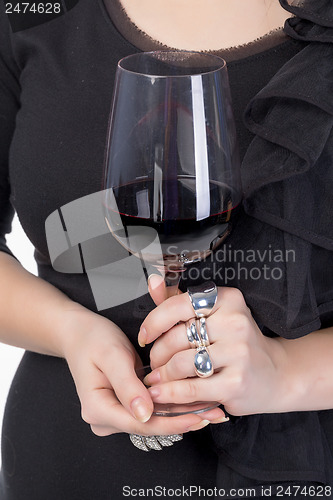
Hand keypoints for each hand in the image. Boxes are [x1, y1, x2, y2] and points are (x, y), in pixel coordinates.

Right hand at [60, 305, 225, 436]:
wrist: (79, 333)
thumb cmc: (92, 339)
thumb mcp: (111, 356)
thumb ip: (127, 386)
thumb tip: (145, 413)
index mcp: (97, 409)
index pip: (141, 424)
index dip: (173, 422)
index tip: (200, 416)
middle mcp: (105, 418)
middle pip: (150, 424)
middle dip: (184, 418)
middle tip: (216, 413)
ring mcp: (114, 414)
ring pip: (154, 419)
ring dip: (182, 412)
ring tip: (212, 408)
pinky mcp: (124, 406)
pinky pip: (151, 409)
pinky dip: (172, 404)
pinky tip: (195, 401)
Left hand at [140, 282, 286, 415]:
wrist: (276, 374)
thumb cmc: (236, 344)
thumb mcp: (212, 317)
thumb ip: (178, 302)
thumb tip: (152, 282)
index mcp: (228, 299)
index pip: (178, 305)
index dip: (154, 322)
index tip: (145, 336)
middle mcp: (235, 322)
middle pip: (176, 337)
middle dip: (157, 353)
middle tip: (154, 364)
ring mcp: (238, 352)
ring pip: (180, 363)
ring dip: (161, 375)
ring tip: (157, 379)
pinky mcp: (237, 382)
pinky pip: (191, 388)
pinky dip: (170, 393)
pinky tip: (160, 393)